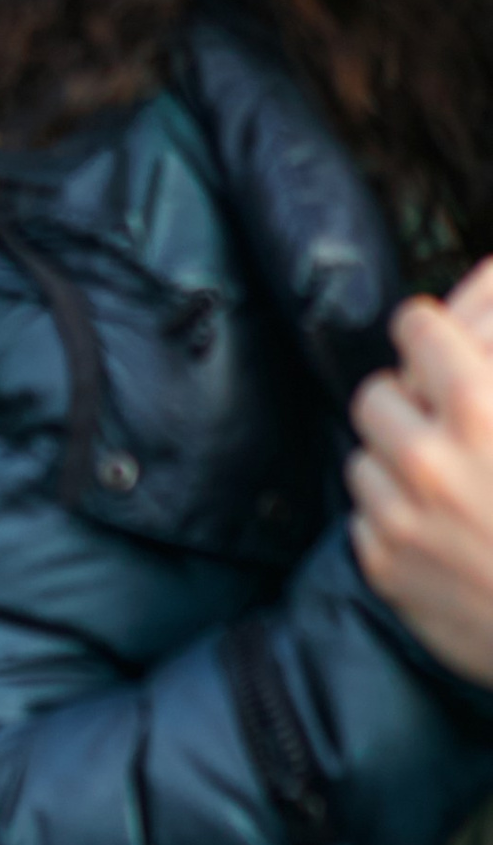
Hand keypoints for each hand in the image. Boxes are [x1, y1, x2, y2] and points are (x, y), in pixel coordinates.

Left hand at [350, 281, 492, 684]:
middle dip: (411, 403)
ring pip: (365, 456)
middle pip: (378, 391)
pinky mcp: (384, 569)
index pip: (414, 326)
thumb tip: (490, 275)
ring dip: (399, 461)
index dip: (433, 333)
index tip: (443, 345)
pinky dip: (395, 517)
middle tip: (447, 423)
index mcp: (478, 409)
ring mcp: (398, 519)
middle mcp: (427, 461)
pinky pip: (365, 518)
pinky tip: (444, 530)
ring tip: (451, 482)